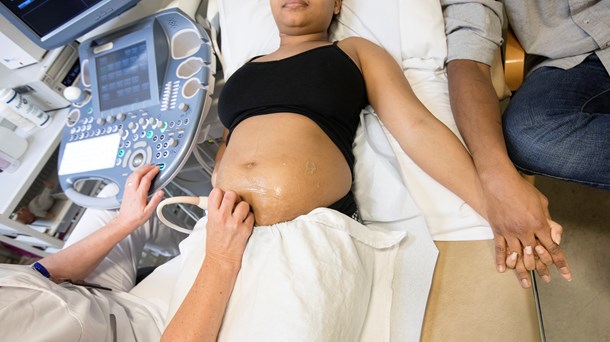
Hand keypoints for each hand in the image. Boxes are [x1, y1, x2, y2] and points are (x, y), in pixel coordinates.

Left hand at [115, 164, 163, 230]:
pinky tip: (137, 173)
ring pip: (132, 175)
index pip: (146, 179)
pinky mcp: (125, 191)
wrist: (124, 222)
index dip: (152, 172)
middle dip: (146, 167)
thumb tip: (160, 192)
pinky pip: (129, 179)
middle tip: (152, 165)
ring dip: (139, 169)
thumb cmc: (135, 218)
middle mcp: (132, 191)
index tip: (157, 169)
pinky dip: (134, 173)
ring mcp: (128, 190)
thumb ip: (155, 201)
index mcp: (139, 195)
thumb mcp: (148, 212)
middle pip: (138, 174)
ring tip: (146, 166)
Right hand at [205, 188, 253, 267]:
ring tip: (239, 214)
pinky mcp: (246, 229)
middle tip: (233, 204)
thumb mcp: (209, 224)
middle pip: (231, 194)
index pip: (216, 192)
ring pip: (244, 204)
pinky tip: (244, 222)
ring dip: (243, 207)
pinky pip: (251, 215)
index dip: (221, 193)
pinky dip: (249, 217)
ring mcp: (235, 223)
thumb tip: (222, 198)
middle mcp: (223, 218)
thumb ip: (215, 210)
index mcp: (212, 215)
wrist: (222, 259)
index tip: (222, 197)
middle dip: (233, 197)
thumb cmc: (215, 243)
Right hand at [483, 173, 571, 287]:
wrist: (499, 182)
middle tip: (546, 280)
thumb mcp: (541, 202)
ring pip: (517, 256)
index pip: (551, 247)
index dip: (559, 261)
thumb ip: (548, 220)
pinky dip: (502, 260)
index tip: (565, 272)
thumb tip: (554, 235)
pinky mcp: (497, 229)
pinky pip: (499, 248)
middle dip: (542, 269)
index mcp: (538, 223)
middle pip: (534, 255)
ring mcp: (509, 231)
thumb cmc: (521, 189)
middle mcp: (524, 231)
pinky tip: (504, 270)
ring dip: (522, 271)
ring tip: (525, 283)